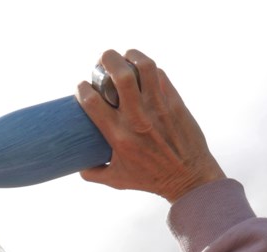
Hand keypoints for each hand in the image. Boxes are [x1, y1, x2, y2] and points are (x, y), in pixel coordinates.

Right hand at [76, 49, 225, 203]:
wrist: (188, 178)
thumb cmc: (149, 180)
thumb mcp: (116, 180)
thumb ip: (92, 173)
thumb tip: (78, 163)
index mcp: (118, 136)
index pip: (92, 102)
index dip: (82, 89)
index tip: (82, 87)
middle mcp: (138, 119)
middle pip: (121, 75)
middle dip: (108, 60)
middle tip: (102, 59)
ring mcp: (159, 108)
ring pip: (145, 68)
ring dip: (132, 56)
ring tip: (125, 56)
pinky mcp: (175, 103)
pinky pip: (161, 76)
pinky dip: (149, 68)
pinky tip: (143, 71)